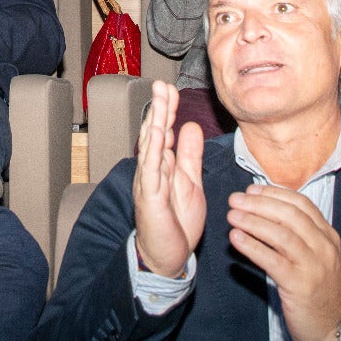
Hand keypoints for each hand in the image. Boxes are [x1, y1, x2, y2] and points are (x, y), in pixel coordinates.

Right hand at [132, 81, 206, 278]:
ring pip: (151, 146)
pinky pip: (151, 171)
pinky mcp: (150, 197)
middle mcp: (152, 169)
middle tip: (161, 84)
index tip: (171, 89)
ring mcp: (148, 182)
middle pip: (155, 132)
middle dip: (160, 108)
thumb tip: (191, 126)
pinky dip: (154, 151)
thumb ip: (190, 155)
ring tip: (159, 100)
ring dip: (156, 121)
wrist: (166, 256)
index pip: (165, 131)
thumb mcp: (190, 182)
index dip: (168, 109)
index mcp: (163, 165)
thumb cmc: (176, 221)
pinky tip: (157, 134)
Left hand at [226, 184, 340, 340]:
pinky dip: (252, 247)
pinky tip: (236, 239)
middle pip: (290, 216)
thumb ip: (298, 233)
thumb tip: (264, 208)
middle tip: (235, 200)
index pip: (302, 204)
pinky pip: (273, 261)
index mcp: (328, 236)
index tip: (251, 190)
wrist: (334, 324)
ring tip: (232, 216)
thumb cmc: (318, 287)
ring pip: (282, 236)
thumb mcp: (316, 255)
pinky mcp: (300, 285)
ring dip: (253, 222)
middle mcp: (324, 248)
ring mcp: (314, 266)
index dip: (274, 194)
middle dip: (259, 204)